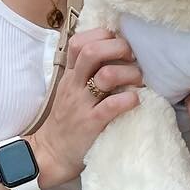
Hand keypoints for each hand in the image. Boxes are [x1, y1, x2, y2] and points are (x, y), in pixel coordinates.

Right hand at [32, 27, 141, 185]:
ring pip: (106, 75)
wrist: (51, 154)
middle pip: (93, 51)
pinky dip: (129, 99)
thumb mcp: (70, 91)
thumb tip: (114, 56)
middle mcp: (74, 85)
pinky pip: (111, 105)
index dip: (102, 36)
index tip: (119, 43)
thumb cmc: (67, 121)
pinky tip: (135, 101)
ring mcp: (82, 104)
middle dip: (118, 48)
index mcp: (70, 75)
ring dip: (129, 73)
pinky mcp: (91, 123)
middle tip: (133, 58)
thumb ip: (85, 73)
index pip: (79, 42)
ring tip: (138, 81)